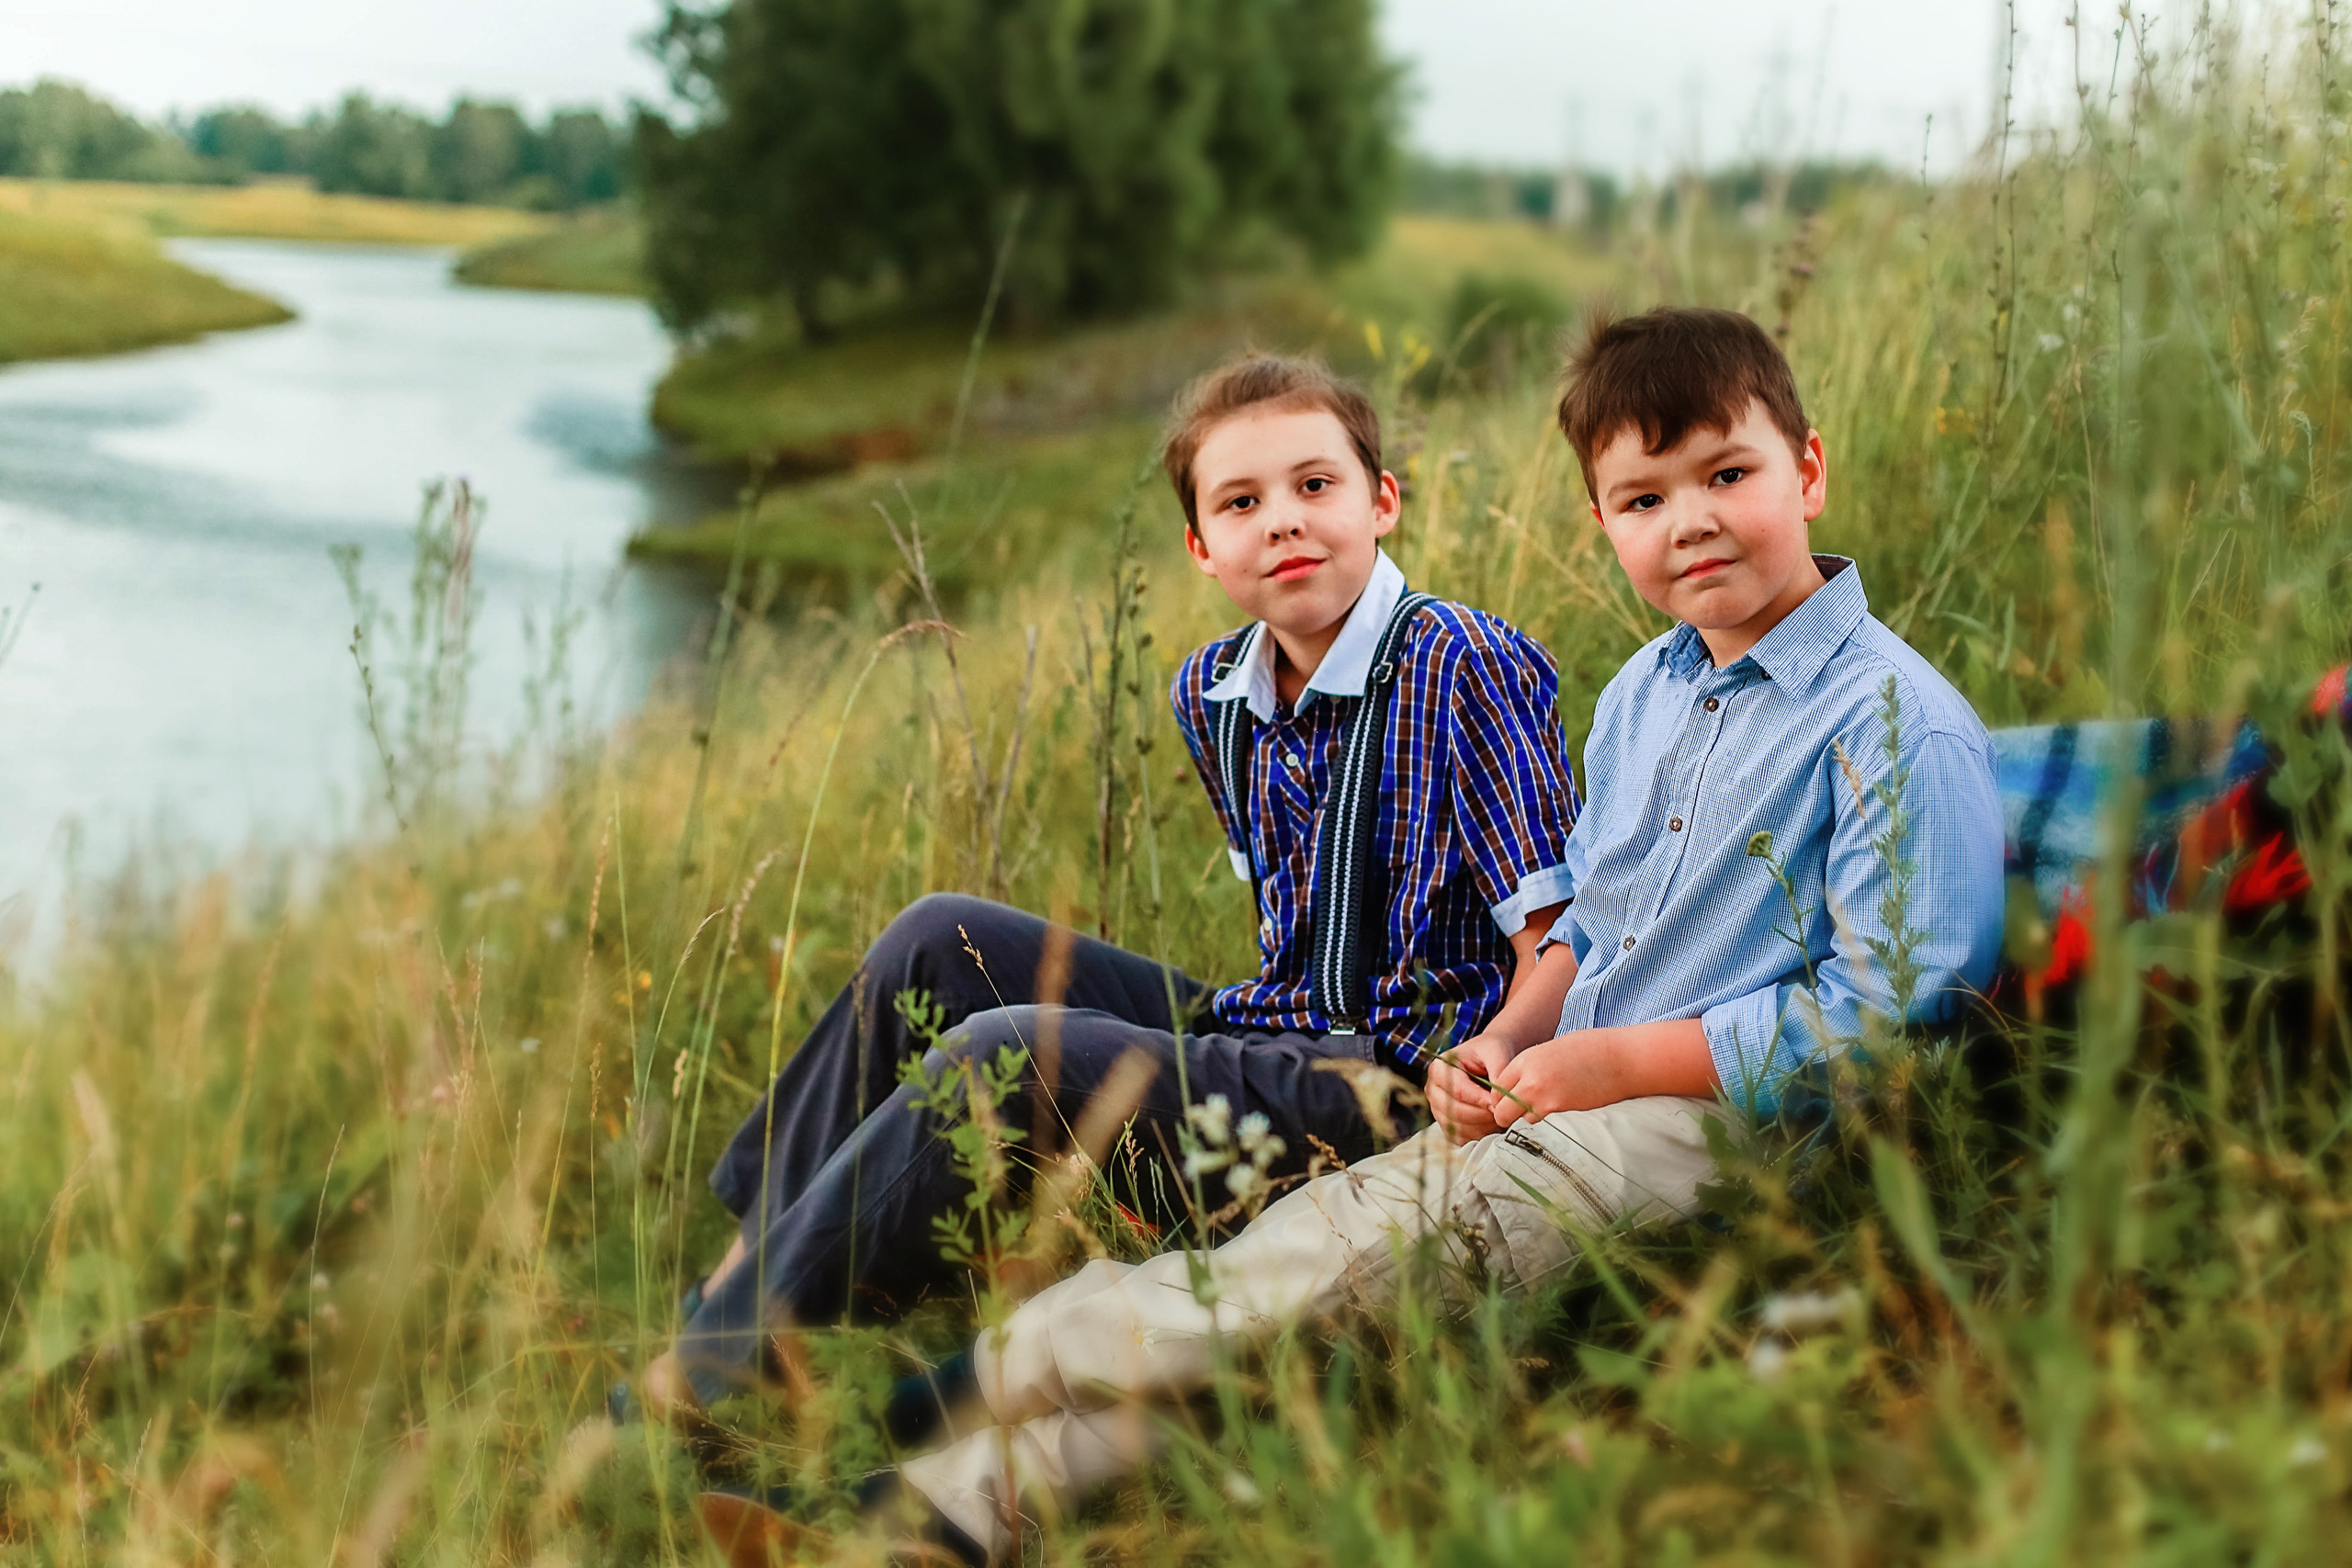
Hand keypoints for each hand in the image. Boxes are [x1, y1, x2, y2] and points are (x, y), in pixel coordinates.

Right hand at [1424, 1033, 1519, 1142]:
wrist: (1489, 1057)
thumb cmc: (1491, 1051)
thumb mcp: (1497, 1052)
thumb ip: (1499, 1071)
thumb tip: (1498, 1099)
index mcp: (1439, 1068)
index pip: (1457, 1091)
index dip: (1480, 1100)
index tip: (1499, 1103)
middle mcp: (1433, 1090)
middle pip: (1455, 1112)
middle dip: (1483, 1116)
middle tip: (1503, 1112)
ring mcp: (1437, 1108)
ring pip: (1458, 1128)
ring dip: (1482, 1127)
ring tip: (1499, 1117)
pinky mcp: (1446, 1123)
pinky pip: (1460, 1138)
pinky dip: (1477, 1136)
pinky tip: (1492, 1126)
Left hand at [1490, 1030, 1626, 1126]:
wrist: (1623, 1058)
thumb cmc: (1594, 1049)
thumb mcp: (1554, 1049)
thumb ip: (1534, 1066)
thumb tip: (1522, 1084)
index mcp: (1526, 1059)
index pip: (1498, 1087)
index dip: (1503, 1096)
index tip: (1511, 1100)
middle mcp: (1530, 1078)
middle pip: (1501, 1108)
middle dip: (1507, 1113)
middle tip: (1519, 1114)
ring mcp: (1544, 1095)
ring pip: (1521, 1118)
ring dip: (1528, 1116)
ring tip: (1547, 1107)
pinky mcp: (1561, 1109)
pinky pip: (1540, 1120)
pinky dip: (1545, 1119)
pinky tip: (1560, 1108)